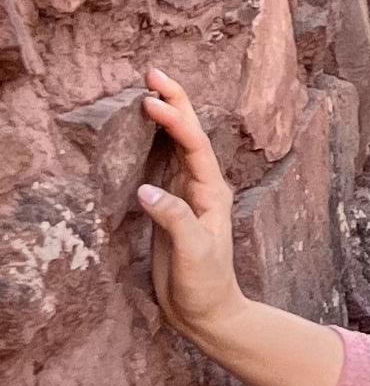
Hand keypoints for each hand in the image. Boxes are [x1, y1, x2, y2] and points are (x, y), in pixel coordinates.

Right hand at [138, 69, 244, 345]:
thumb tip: (147, 189)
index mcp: (212, 192)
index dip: (174, 120)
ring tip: (147, 89)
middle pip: (189, 135)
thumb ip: (174, 220)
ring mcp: (187, 196)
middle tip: (152, 72)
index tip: (151, 101)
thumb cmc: (206, 285)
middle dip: (174, 101)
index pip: (193, 146)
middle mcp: (202, 187)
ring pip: (176, 145)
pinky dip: (153, 143)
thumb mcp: (193, 253)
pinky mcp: (171, 208)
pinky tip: (141, 132)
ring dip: (165, 116)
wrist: (207, 313)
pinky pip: (162, 165)